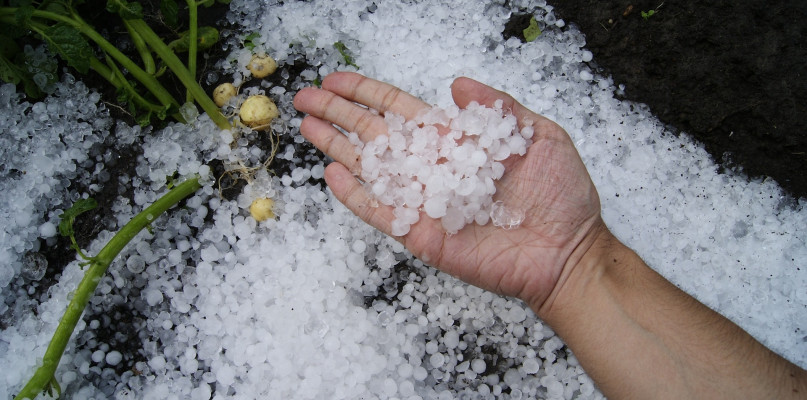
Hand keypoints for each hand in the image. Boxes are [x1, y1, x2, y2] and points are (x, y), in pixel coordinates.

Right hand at [293, 72, 604, 311]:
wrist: (567, 252)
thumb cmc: (561, 196)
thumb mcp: (539, 136)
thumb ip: (498, 108)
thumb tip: (457, 83)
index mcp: (455, 141)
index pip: (401, 111)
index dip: (368, 93)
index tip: (338, 79)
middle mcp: (433, 168)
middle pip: (375, 134)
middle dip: (339, 113)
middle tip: (305, 96)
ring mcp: (424, 202)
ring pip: (371, 168)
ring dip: (337, 147)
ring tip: (306, 126)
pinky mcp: (422, 234)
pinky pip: (381, 212)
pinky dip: (356, 195)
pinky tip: (333, 174)